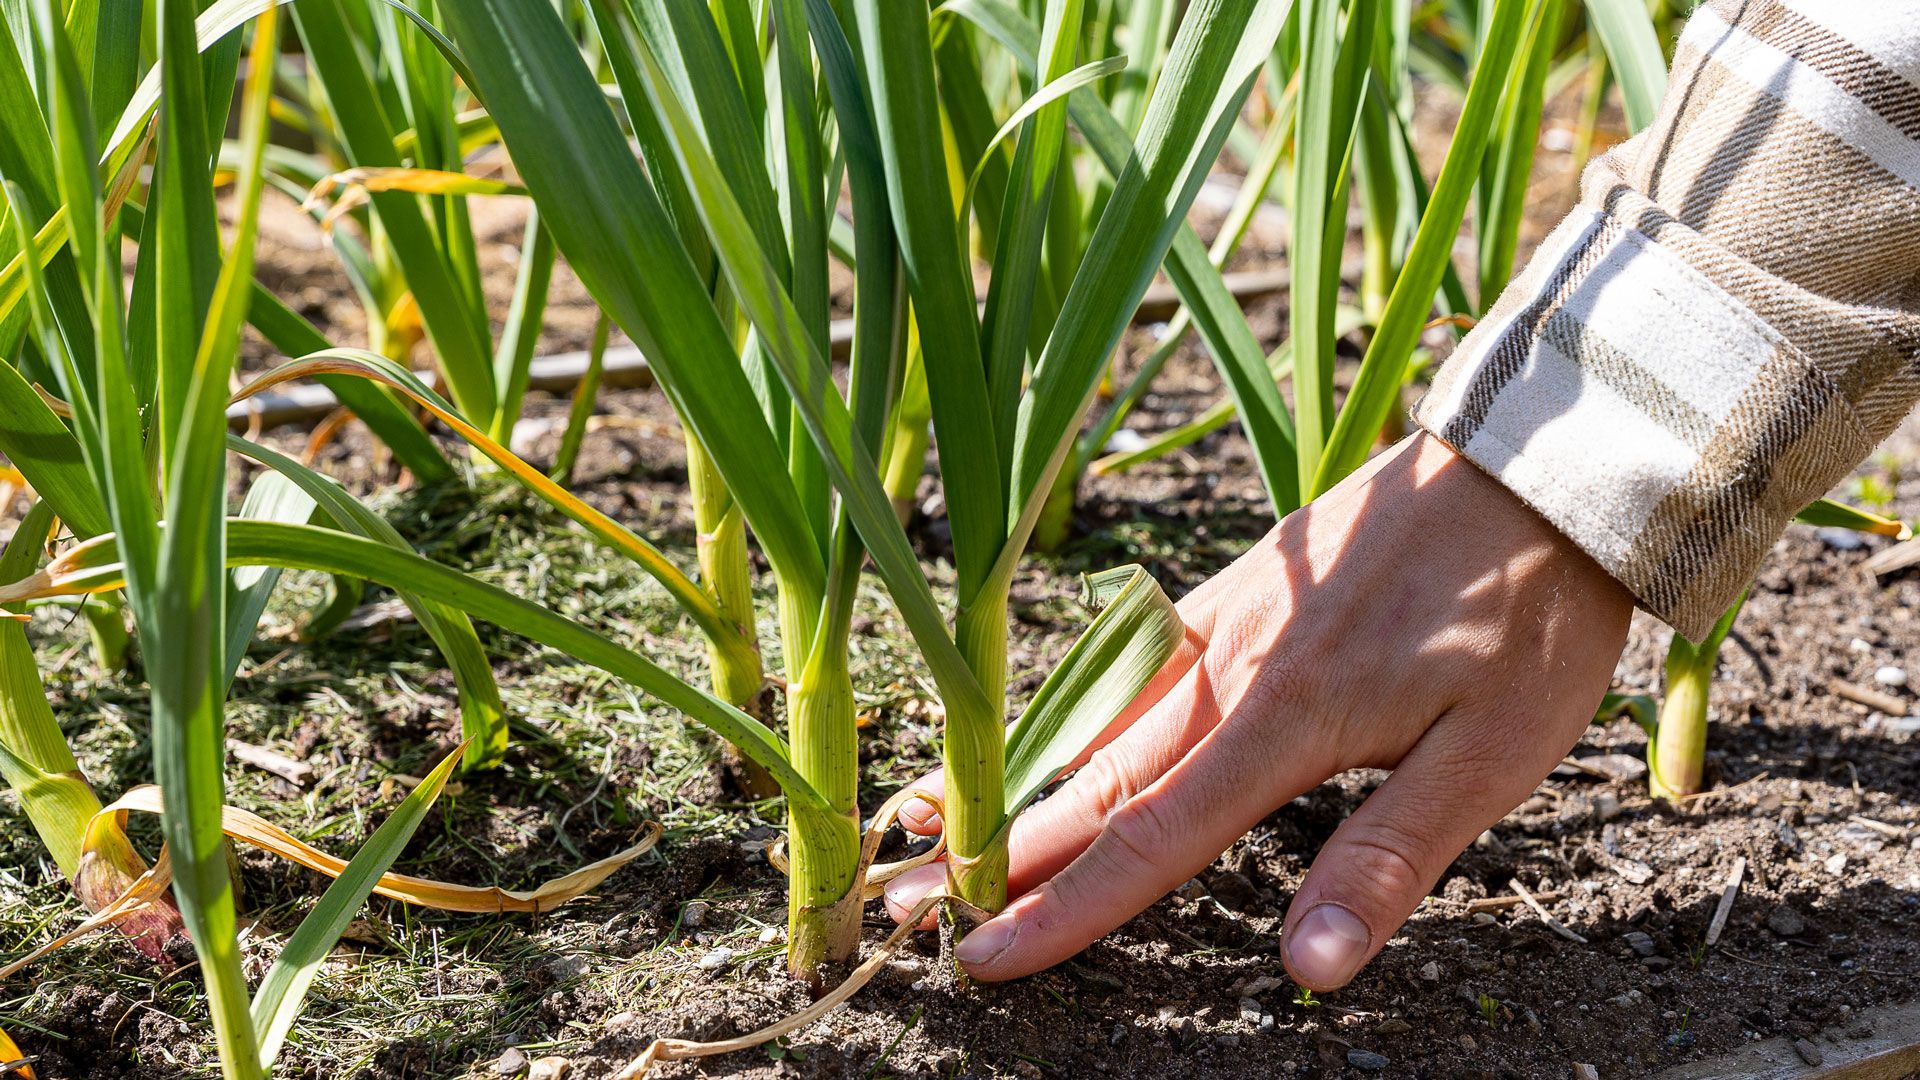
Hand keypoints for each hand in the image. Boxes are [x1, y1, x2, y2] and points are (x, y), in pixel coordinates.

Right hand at [884, 432, 1632, 987]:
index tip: (977, 956)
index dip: (1059, 910)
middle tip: (899, 893)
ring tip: (928, 813)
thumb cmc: (1530, 613)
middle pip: (1089, 780)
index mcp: (1281, 720)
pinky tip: (1058, 729)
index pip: (1146, 841)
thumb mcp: (1491, 754)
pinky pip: (1137, 661)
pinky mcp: (1241, 584)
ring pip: (1098, 718)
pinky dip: (1078, 710)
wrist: (1539, 456)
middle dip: (994, 848)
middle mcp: (1227, 668)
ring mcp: (1224, 616)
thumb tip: (1307, 968)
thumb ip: (1387, 859)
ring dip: (1017, 777)